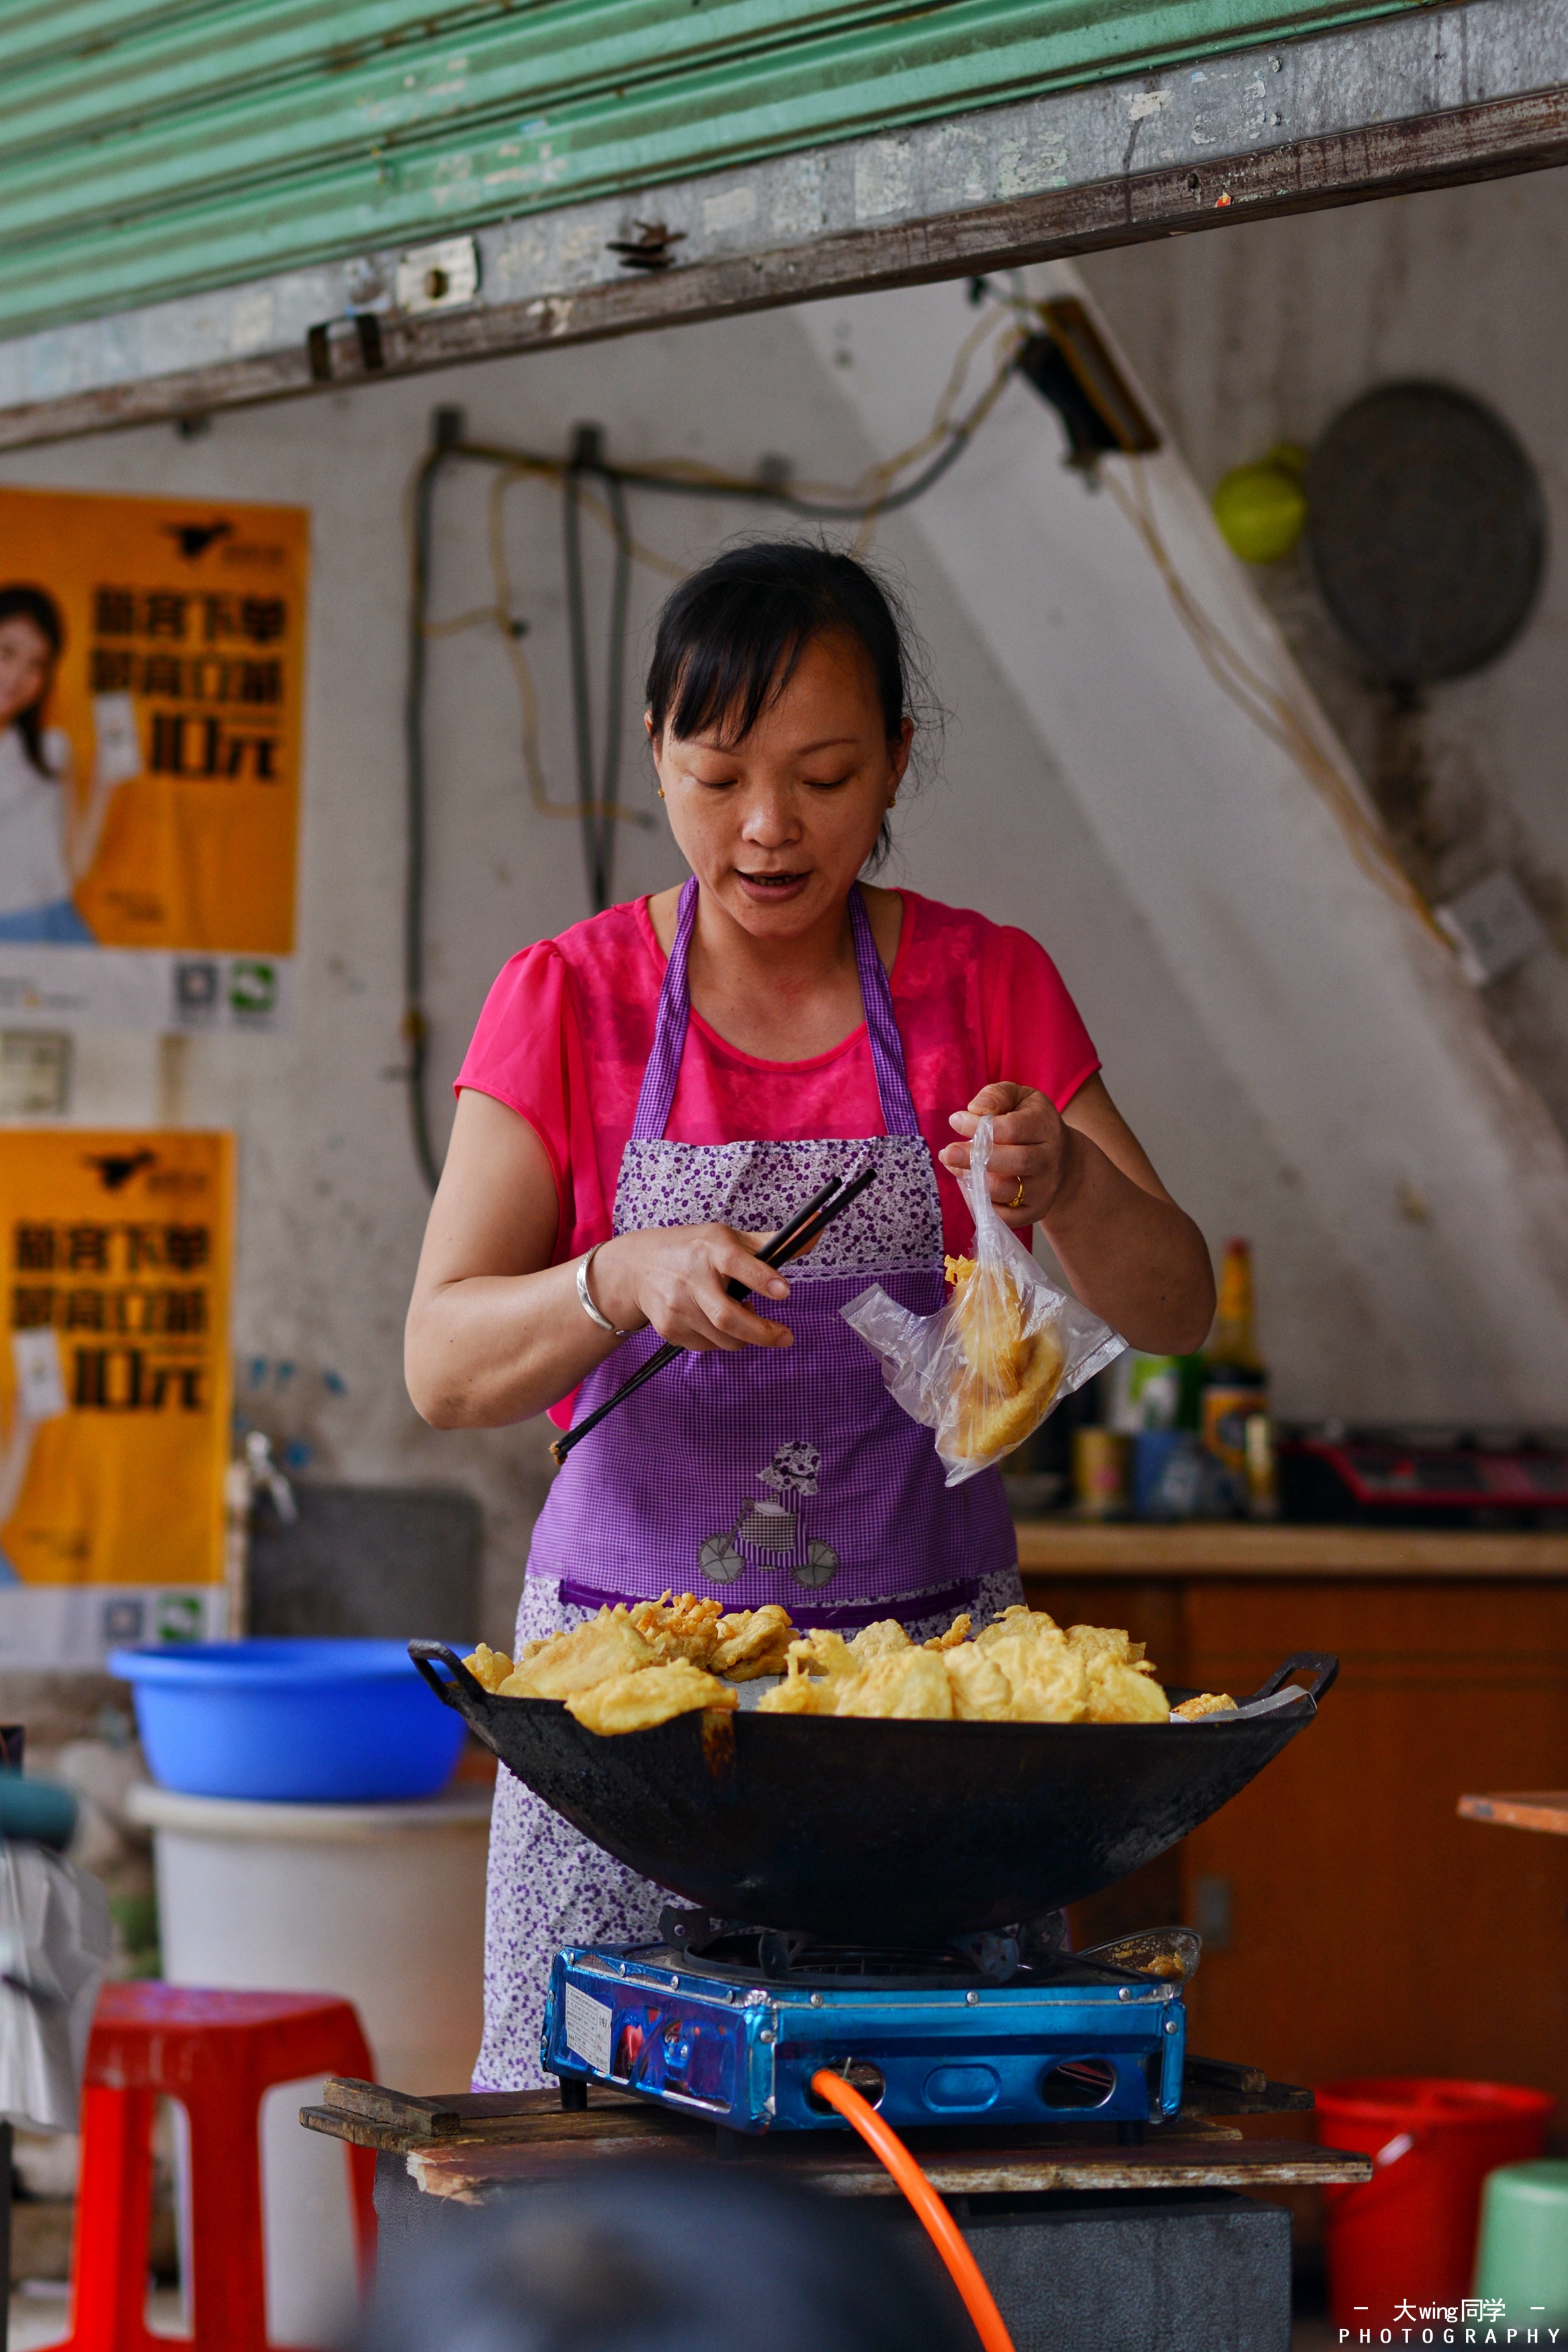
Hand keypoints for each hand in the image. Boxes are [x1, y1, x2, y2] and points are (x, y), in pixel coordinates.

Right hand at [592, 1224, 793, 1352]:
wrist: (636, 1268)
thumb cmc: (692, 1249)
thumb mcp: (727, 1238)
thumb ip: (772, 1242)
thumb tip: (815, 1230)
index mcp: (710, 1248)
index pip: (737, 1263)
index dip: (761, 1278)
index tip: (784, 1291)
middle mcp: (691, 1277)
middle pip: (728, 1318)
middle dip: (762, 1333)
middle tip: (785, 1336)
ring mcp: (677, 1306)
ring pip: (722, 1339)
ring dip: (744, 1337)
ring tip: (749, 1321)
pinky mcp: (669, 1328)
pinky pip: (706, 1346)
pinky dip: (720, 1340)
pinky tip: (716, 1322)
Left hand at [939, 1082, 1074, 1226]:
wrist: (1064, 1162)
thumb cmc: (1031, 1124)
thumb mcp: (1020, 1099)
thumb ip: (998, 1096)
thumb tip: (974, 1109)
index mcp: (1046, 1127)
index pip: (1013, 1128)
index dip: (981, 1126)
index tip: (956, 1121)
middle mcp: (1049, 1160)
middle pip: (1016, 1162)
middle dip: (976, 1158)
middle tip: (947, 1153)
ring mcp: (1044, 1189)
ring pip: (1006, 1192)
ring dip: (974, 1181)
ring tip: (956, 1167)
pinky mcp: (1035, 1212)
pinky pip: (1004, 1217)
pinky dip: (980, 1205)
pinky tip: (970, 1187)